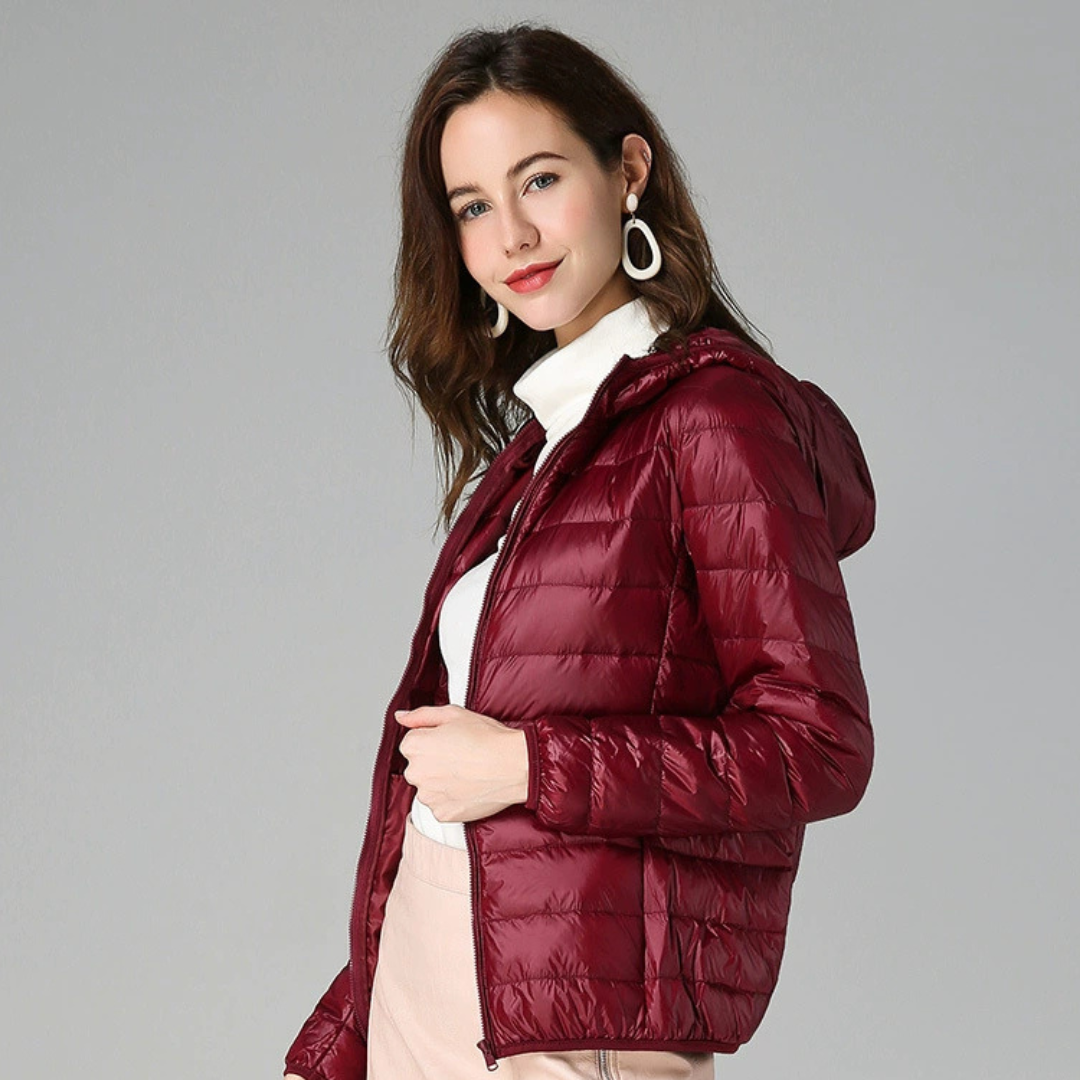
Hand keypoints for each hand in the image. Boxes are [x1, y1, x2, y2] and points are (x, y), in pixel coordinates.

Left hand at [395, 705, 528, 822]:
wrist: (513, 765)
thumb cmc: (486, 737)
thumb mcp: (453, 714)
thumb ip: (421, 715)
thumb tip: (400, 717)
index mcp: (414, 746)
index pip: (412, 743)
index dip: (433, 740)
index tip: (451, 741)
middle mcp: (415, 773)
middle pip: (418, 767)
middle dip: (434, 762)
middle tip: (461, 756)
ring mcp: (428, 796)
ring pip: (429, 788)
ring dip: (442, 782)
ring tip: (467, 773)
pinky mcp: (442, 814)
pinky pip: (441, 806)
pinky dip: (452, 799)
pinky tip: (469, 788)